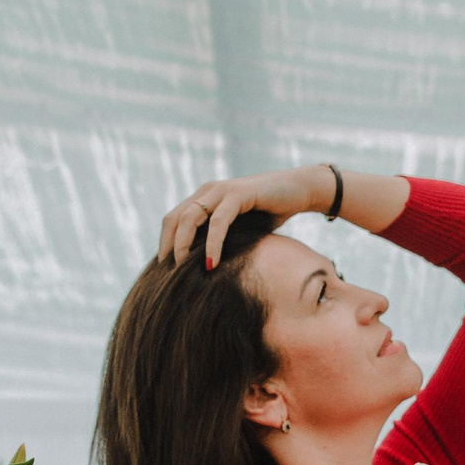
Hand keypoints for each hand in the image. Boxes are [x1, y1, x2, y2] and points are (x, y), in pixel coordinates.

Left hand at [158, 168, 330, 268]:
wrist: (299, 191)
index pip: (172, 219)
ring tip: (183, 269)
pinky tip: (212, 262)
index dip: (165, 243)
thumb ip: (220, 239)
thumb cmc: (270, 213)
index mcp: (203, 197)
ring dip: (184, 245)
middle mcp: (207, 191)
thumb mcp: (239, 229)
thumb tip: (203, 269)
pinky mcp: (238, 194)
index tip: (165, 269)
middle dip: (169, 246)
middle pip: (174, 219)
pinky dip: (213, 243)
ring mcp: (221, 190)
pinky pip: (219, 221)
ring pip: (190, 218)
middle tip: (169, 274)